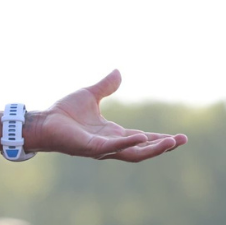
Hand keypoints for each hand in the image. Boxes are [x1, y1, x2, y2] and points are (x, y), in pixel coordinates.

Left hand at [29, 70, 187, 161]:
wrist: (43, 121)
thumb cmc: (64, 112)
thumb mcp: (90, 94)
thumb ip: (106, 86)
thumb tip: (118, 72)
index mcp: (113, 134)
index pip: (142, 139)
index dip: (160, 139)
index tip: (179, 138)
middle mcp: (110, 144)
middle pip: (143, 149)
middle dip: (162, 146)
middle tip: (181, 141)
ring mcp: (102, 148)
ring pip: (133, 153)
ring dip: (152, 149)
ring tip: (170, 143)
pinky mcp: (91, 147)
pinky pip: (112, 147)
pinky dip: (127, 143)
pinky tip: (141, 138)